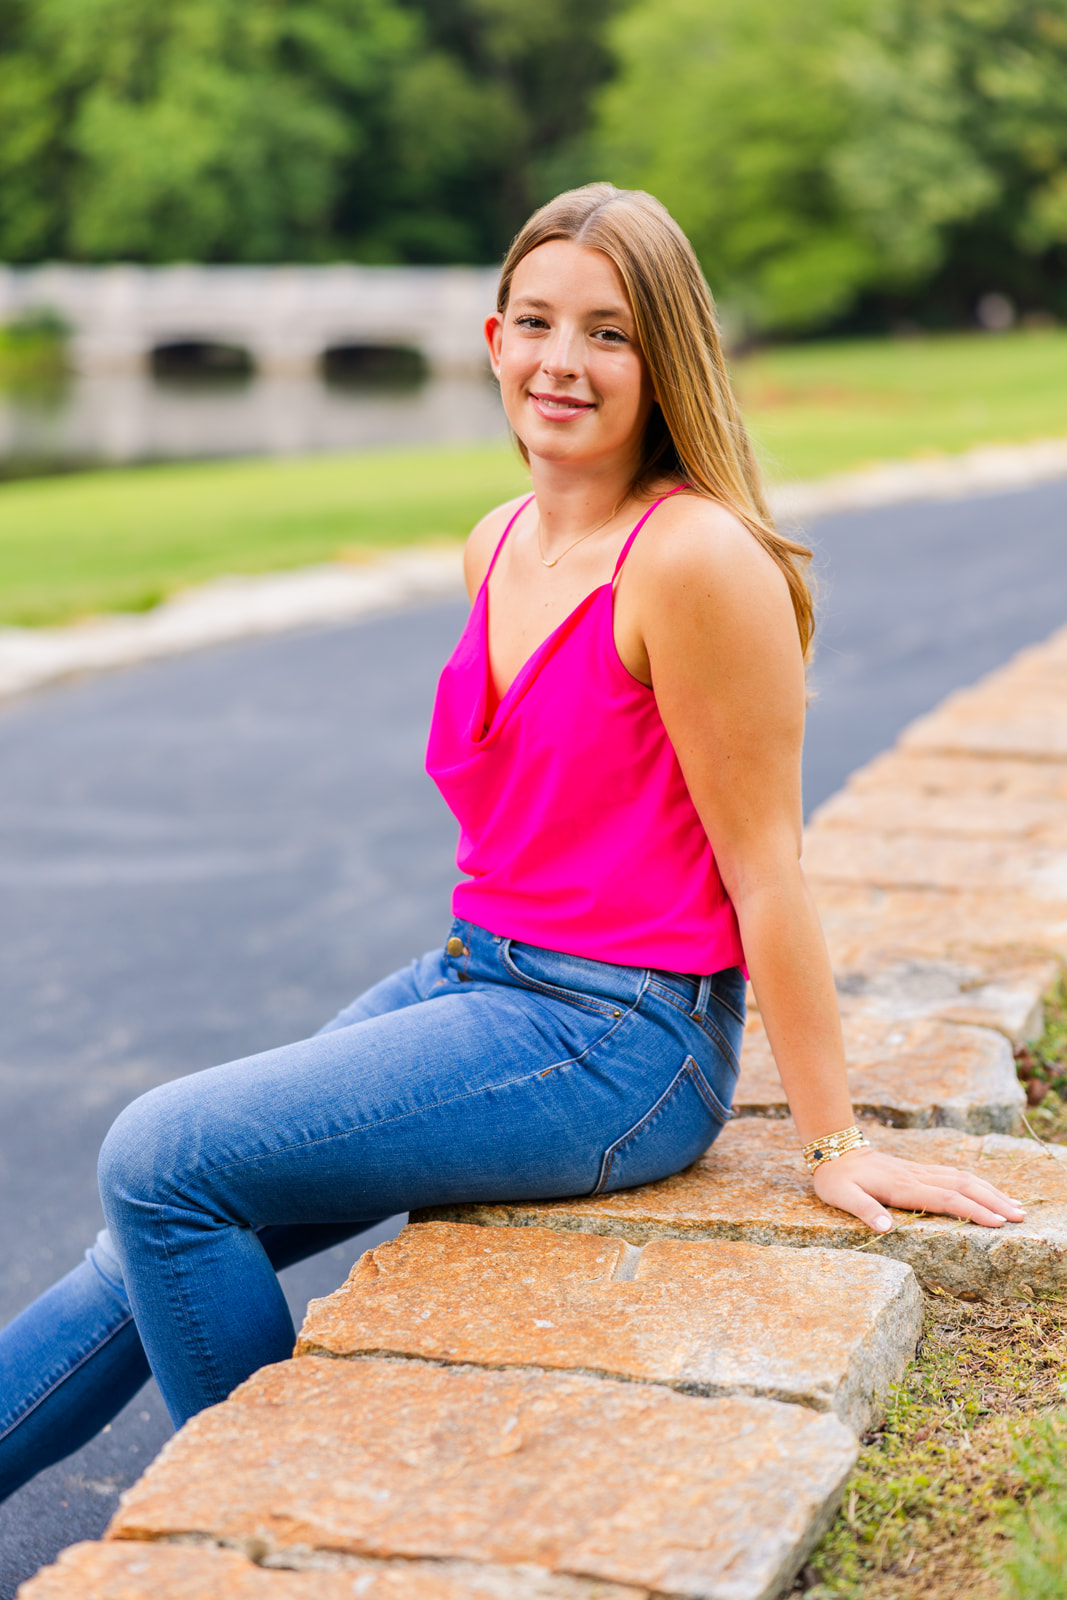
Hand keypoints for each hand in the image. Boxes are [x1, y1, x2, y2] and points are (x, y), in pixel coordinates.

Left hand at [811, 1147, 1026, 1232]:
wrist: (833, 1149)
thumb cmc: (837, 1178)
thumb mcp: (841, 1196)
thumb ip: (863, 1211)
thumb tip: (885, 1228)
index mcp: (902, 1187)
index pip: (946, 1199)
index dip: (973, 1210)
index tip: (997, 1222)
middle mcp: (916, 1176)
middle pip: (962, 1186)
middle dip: (993, 1200)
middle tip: (1020, 1217)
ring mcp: (919, 1171)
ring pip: (962, 1178)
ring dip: (989, 1191)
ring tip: (1014, 1206)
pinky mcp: (918, 1170)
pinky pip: (953, 1175)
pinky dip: (975, 1184)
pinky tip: (987, 1193)